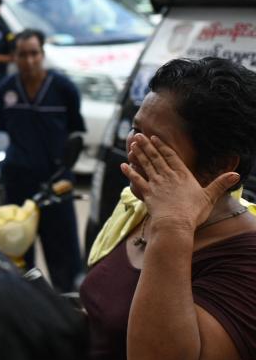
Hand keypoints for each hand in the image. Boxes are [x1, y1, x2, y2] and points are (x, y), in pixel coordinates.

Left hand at [121, 134, 238, 230]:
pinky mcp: (147, 193)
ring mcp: (156, 184)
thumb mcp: (209, 197)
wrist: (175, 224)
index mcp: (182, 175)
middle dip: (146, 146)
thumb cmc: (193, 212)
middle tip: (138, 135)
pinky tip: (123, 165)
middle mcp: (167, 176)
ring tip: (131, 145)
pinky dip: (129, 172)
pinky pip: (136, 180)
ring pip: (145, 165)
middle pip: (156, 158)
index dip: (162, 146)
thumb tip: (235, 174)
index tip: (154, 138)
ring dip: (138, 154)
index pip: (171, 156)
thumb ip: (220, 184)